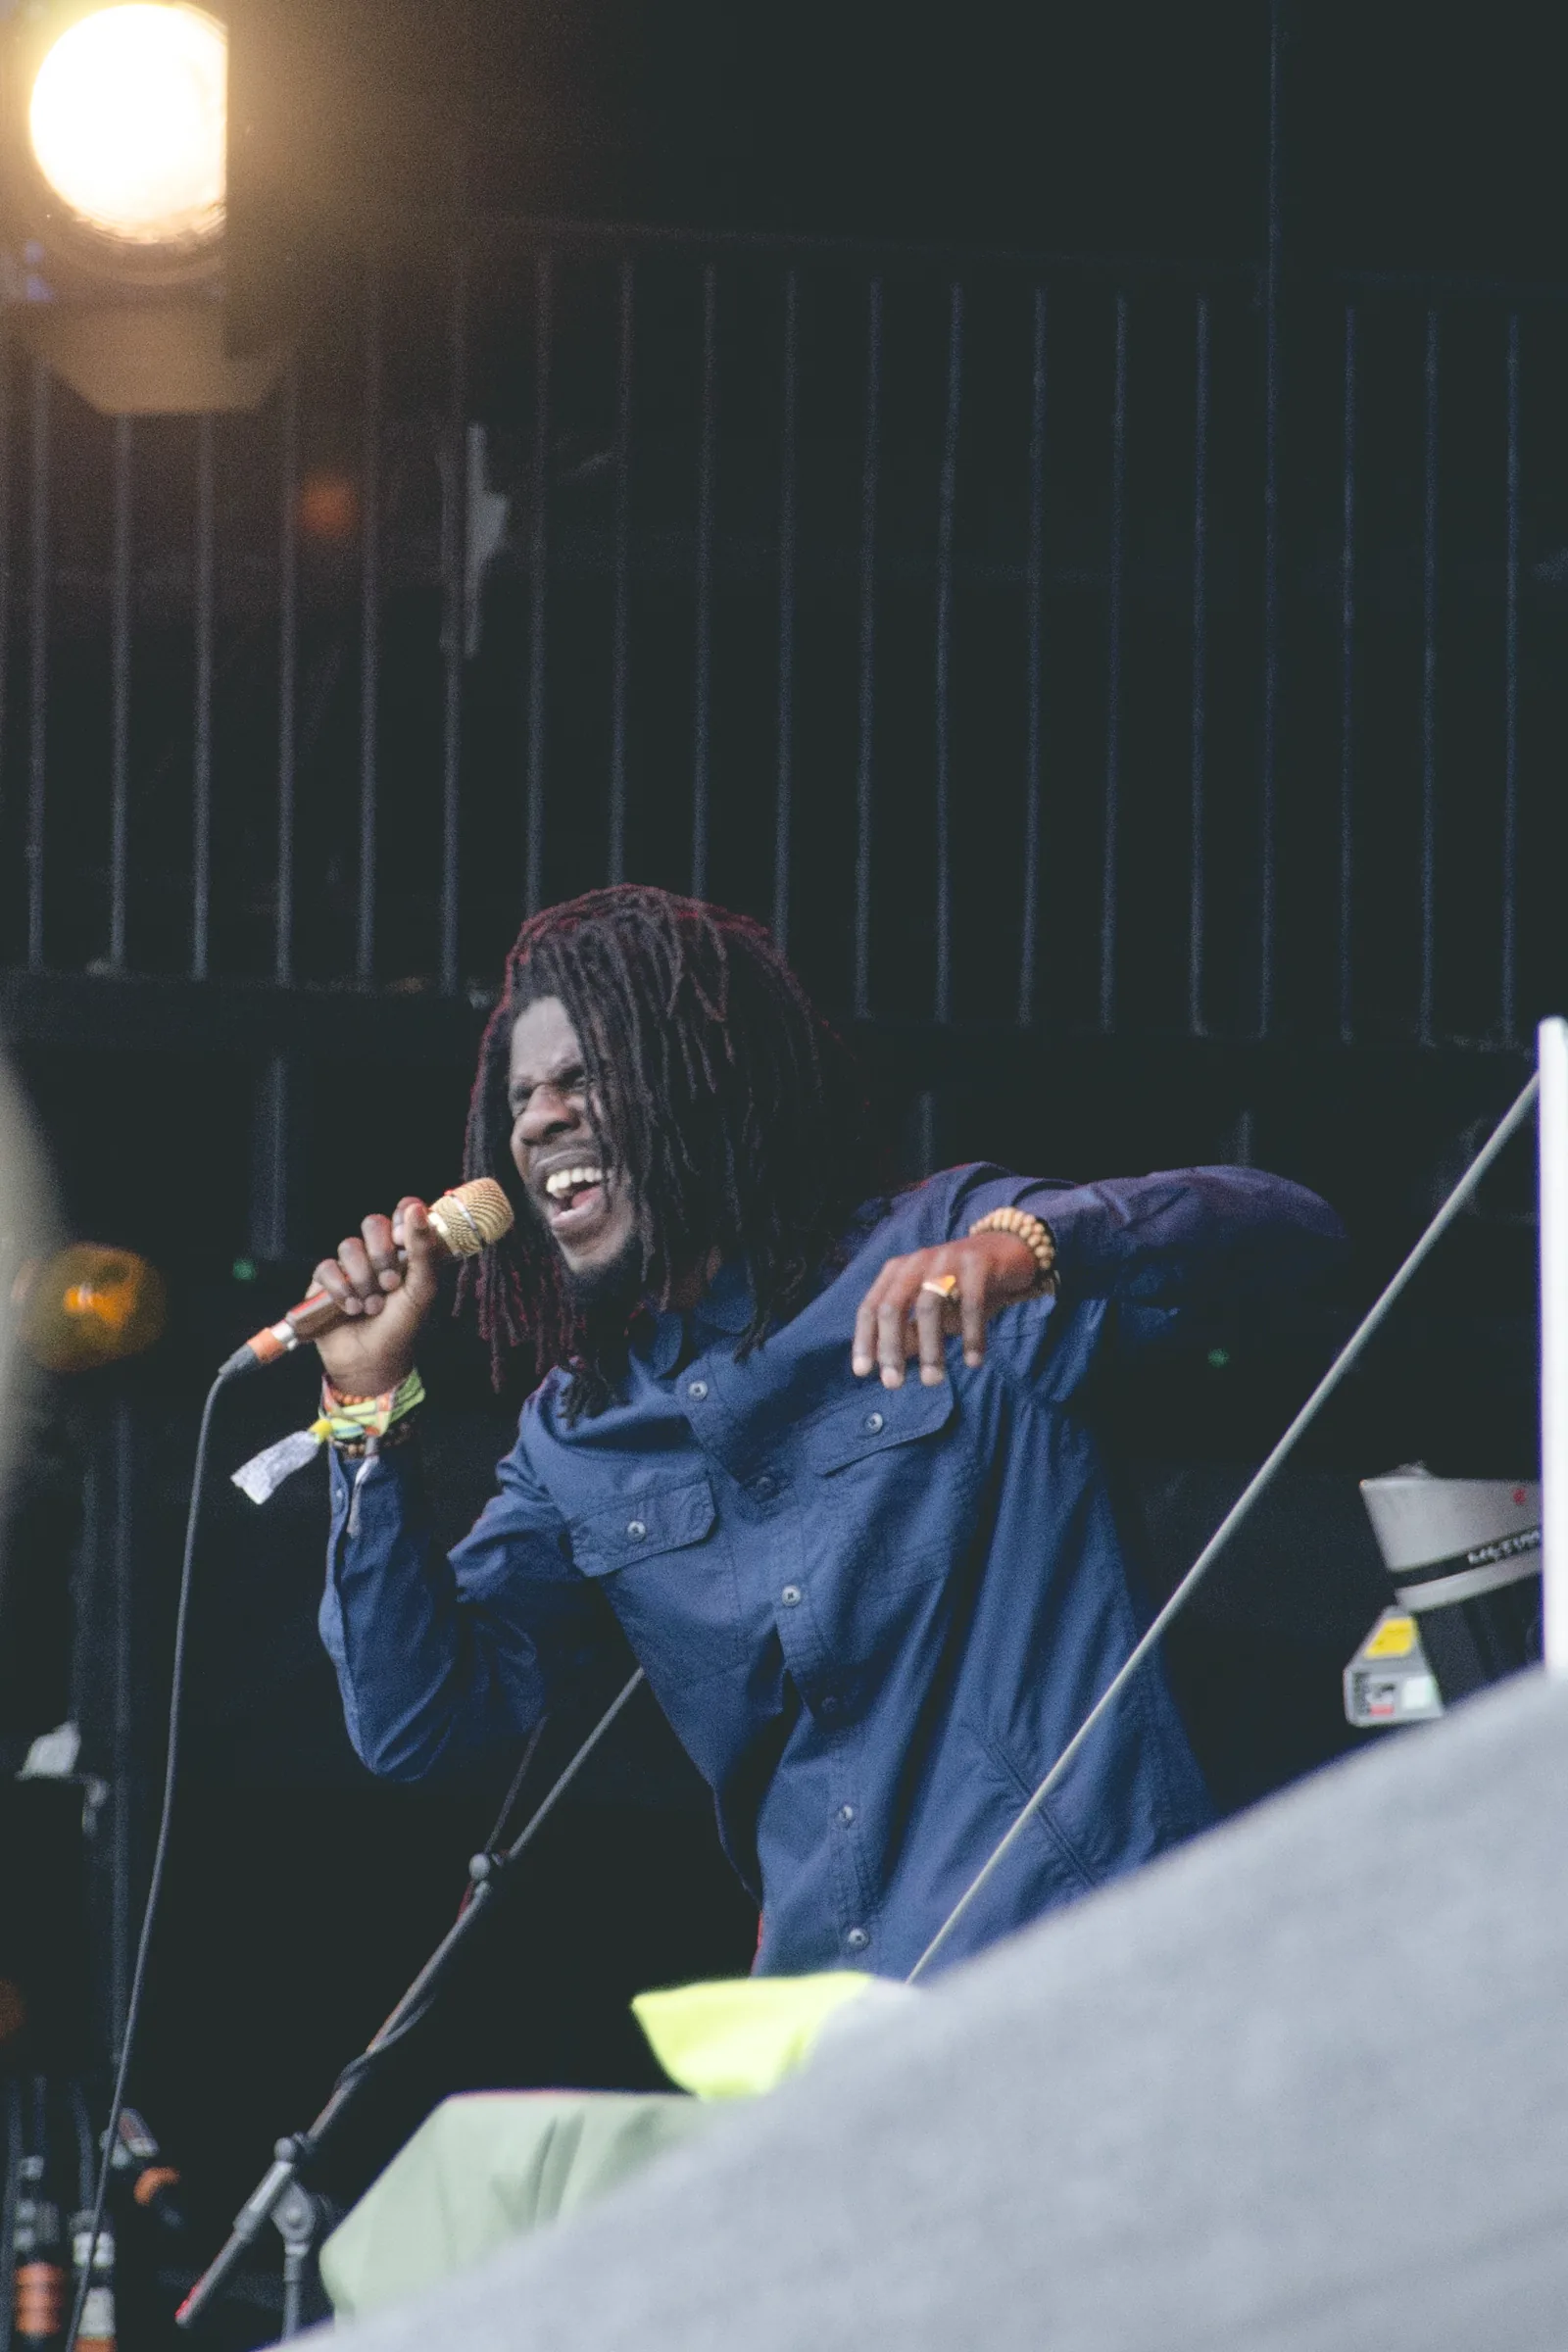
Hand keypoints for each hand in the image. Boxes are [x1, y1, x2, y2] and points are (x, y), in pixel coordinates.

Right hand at [310, 1197, 442, 1395]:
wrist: (372, 1361)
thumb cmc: (402, 1326)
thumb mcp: (422, 1289)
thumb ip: (423, 1249)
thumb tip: (415, 1207)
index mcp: (405, 1251)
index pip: (403, 1212)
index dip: (402, 1220)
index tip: (403, 1241)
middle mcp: (377, 1254)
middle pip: (372, 1223)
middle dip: (381, 1254)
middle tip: (390, 1283)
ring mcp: (350, 1266)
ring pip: (349, 1246)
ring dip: (362, 1279)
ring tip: (371, 1306)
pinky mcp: (325, 1282)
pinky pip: (327, 1268)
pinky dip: (340, 1289)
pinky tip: (351, 1309)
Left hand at [851, 1231, 1039, 1388]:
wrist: (1008, 1253)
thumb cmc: (962, 1288)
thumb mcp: (932, 1312)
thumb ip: (909, 1333)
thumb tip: (886, 1364)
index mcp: (898, 1271)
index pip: (872, 1307)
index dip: (865, 1339)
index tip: (863, 1372)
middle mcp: (917, 1262)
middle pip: (893, 1306)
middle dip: (891, 1347)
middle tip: (893, 1383)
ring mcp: (947, 1259)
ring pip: (929, 1305)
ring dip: (929, 1347)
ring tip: (933, 1380)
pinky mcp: (978, 1263)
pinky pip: (971, 1303)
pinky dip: (971, 1335)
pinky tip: (973, 1362)